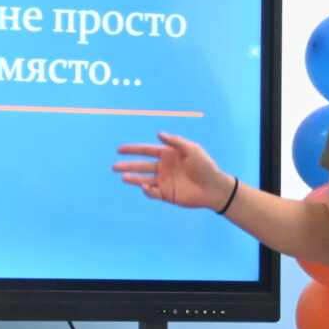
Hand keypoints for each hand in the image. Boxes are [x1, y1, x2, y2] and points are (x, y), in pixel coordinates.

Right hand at [113, 131, 231, 209]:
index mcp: (168, 155)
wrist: (214, 188)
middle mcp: (163, 168)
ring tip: (123, 177)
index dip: (133, 150)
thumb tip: (158, 134)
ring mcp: (164, 181)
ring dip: (133, 179)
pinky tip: (145, 187)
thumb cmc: (205, 166)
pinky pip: (152, 192)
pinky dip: (146, 191)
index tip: (119, 150)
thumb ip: (175, 142)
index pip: (146, 151)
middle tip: (114, 167)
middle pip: (141, 166)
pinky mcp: (166, 194)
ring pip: (143, 179)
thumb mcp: (192, 149)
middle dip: (128, 166)